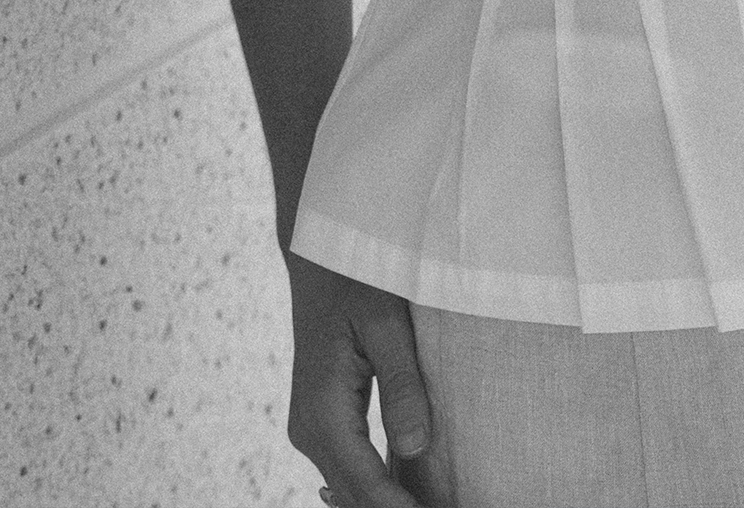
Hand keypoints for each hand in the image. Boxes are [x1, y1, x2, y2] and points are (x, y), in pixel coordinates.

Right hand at [285, 256, 433, 506]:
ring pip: (350, 488)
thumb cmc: (355, 280)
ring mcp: (311, 429)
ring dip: (388, 503)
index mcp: (323, 410)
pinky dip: (378, 487)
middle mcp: (309, 429)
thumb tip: (416, 447)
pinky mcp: (322, 422)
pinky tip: (410, 492)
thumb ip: (400, 385)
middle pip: (355, 496)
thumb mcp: (386, 323)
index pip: (366, 484)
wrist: (318, 258)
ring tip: (434, 502)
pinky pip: (349, 468)